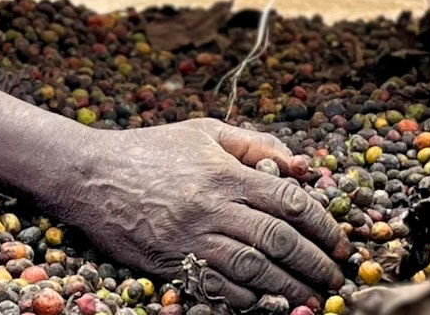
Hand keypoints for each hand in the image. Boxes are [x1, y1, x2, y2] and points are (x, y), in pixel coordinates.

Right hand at [55, 119, 346, 309]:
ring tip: (314, 298)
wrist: (90, 175)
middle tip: (337, 277)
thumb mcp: (204, 131)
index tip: (340, 241)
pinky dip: (249, 297)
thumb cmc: (151, 149)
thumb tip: (301, 164)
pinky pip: (219, 286)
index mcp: (225, 172)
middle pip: (279, 240)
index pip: (290, 201)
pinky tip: (269, 302)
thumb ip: (255, 143)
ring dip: (290, 287)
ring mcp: (191, 237)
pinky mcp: (172, 262)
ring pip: (254, 268)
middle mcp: (212, 206)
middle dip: (315, 262)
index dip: (323, 224)